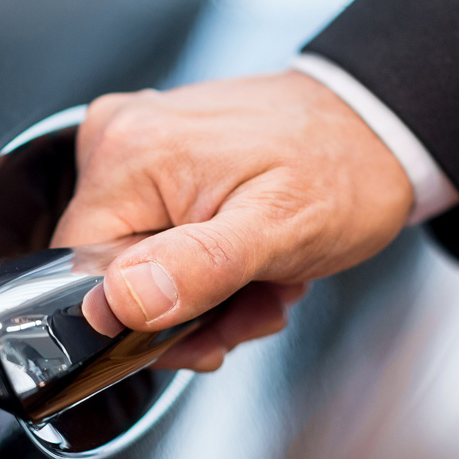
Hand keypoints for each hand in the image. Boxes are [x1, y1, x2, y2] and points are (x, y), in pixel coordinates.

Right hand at [54, 70, 411, 371]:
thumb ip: (198, 269)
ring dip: (205, 295)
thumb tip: (122, 302)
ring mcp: (137, 144)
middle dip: (186, 310)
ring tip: (266, 280)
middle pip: (111, 271)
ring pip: (138, 264)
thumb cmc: (343, 170)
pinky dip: (205, 265)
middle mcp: (119, 138)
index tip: (204, 327)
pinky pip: (157, 237)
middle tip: (252, 305)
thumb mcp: (279, 232)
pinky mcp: (157, 156)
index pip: (80, 273)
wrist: (379, 130)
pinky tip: (252, 261)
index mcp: (130, 153)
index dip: (138, 321)